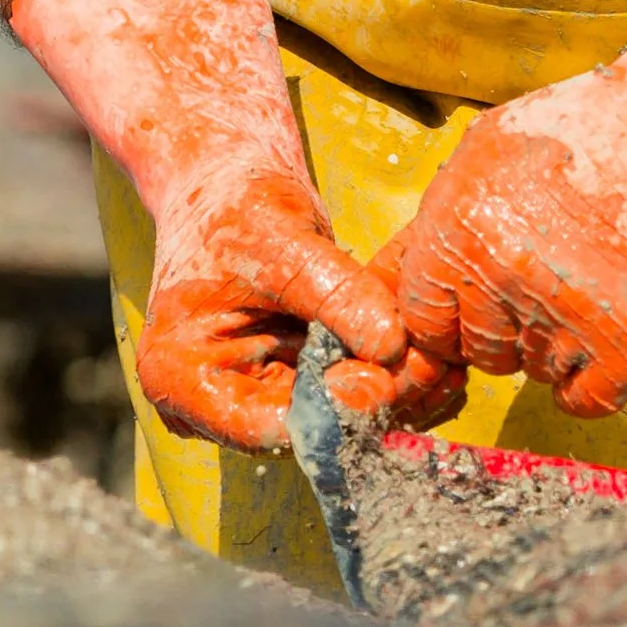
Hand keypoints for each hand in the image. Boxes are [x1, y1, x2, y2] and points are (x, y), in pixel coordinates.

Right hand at [12, 0, 461, 448]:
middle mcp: (219, 410)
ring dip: (398, 399)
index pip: (265, 426)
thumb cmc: (235, 206)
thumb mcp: (279, 240)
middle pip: (308, 435)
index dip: (333, 411)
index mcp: (181, 379)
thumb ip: (333, 293)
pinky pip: (357, 408)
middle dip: (375, 404)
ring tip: (444, 362)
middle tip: (437, 370)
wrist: (233, 192)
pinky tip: (439, 361)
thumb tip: (392, 346)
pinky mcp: (302, 395)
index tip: (385, 375)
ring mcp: (262, 406)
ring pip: (342, 429)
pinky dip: (399, 386)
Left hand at [391, 0, 626, 417]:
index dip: (452, 314)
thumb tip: (395, 281)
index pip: (423, 318)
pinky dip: (593, 383)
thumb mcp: (484, 154)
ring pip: (534, 373)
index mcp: (457, 231)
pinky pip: (586, 400)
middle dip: (506, 328)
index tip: (480, 303)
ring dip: (557, 345)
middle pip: (479, 351)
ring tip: (592, 285)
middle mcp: (502, 278)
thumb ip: (438, 221)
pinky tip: (607, 340)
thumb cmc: (587, 131)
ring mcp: (565, 314)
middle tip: (548, 284)